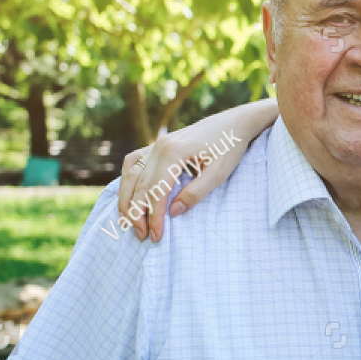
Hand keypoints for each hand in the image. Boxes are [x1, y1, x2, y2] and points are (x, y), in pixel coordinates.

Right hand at [117, 100, 275, 241]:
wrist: (234, 123)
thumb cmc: (230, 148)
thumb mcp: (218, 174)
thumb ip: (195, 194)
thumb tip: (172, 212)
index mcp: (174, 153)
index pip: (156, 191)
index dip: (154, 217)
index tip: (155, 236)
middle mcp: (159, 146)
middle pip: (139, 185)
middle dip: (136, 213)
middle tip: (141, 236)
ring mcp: (156, 143)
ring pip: (130, 174)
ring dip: (127, 199)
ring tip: (128, 221)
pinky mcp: (158, 144)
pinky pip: (133, 162)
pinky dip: (128, 180)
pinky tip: (129, 195)